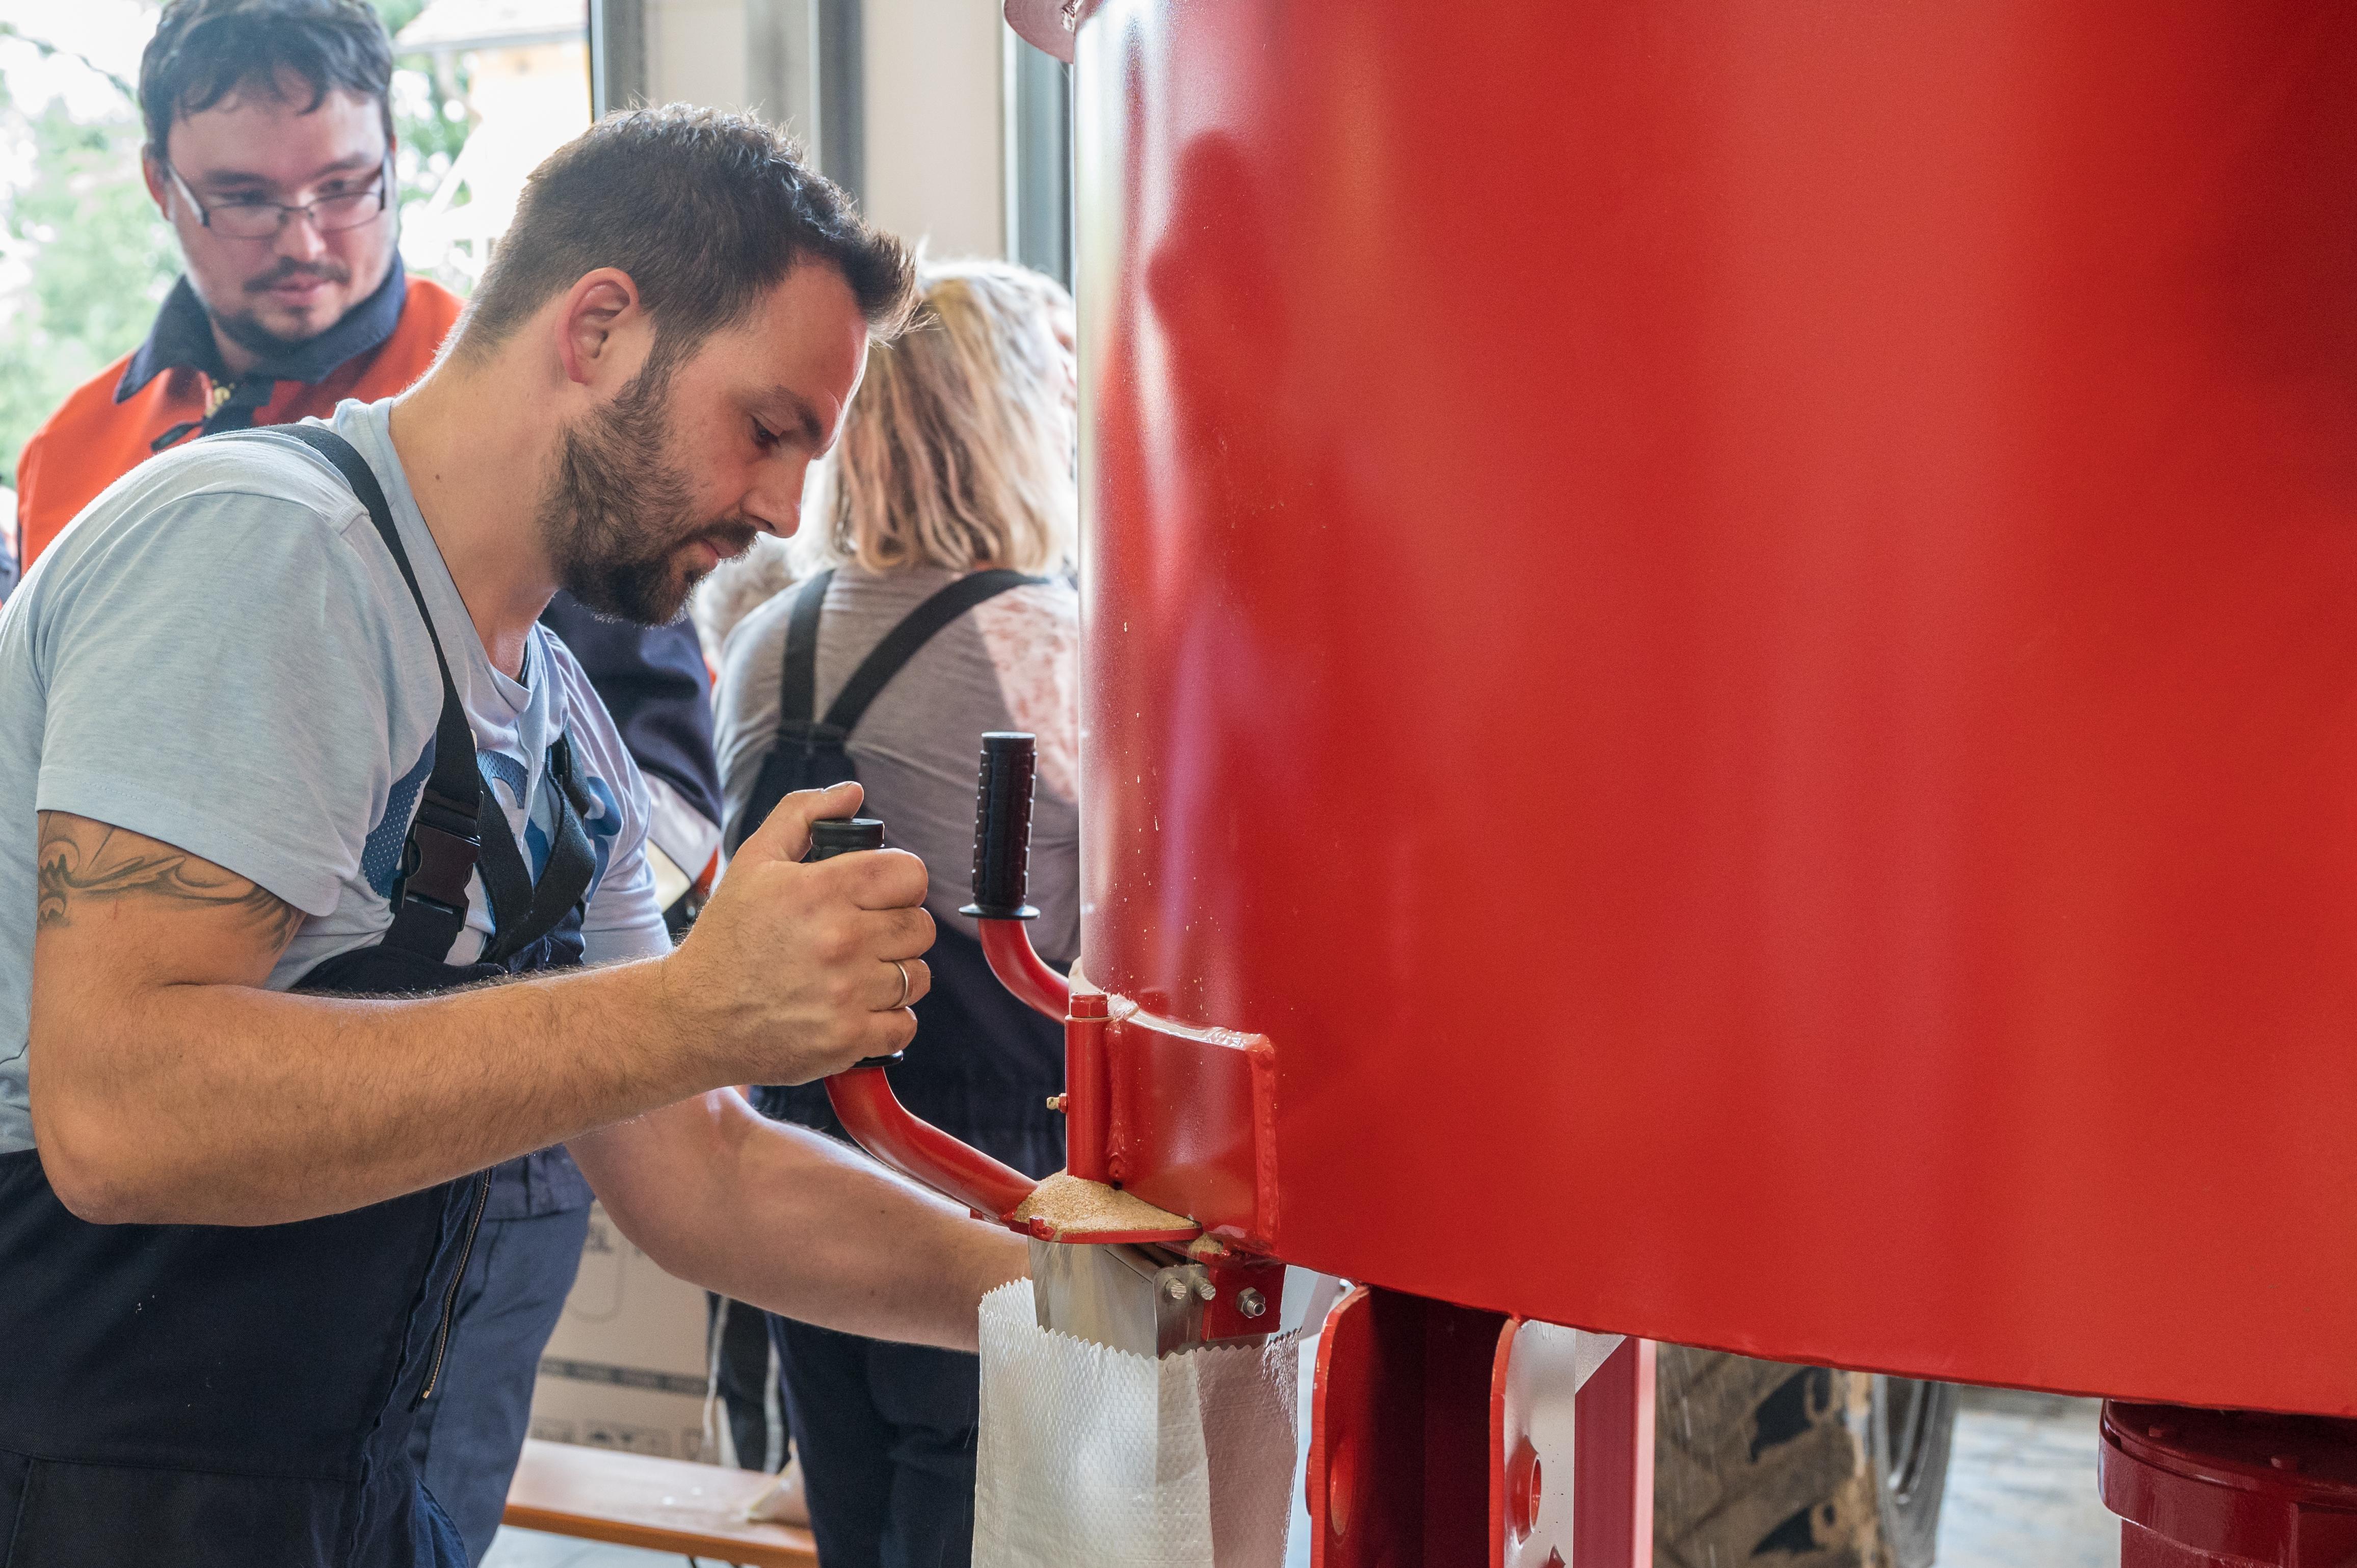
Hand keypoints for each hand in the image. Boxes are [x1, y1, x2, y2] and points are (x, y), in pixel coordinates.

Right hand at [661, 781, 933, 1085]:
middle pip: (921, 926)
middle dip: (898, 927)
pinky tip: (856, 1008)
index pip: (910, 874)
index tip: (880, 892)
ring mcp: (847, 994)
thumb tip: (852, 793)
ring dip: (895, 974)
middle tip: (864, 934)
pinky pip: (905, 1025)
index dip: (900, 880)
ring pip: (918, 976)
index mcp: (821, 890)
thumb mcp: (753, 861)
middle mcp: (841, 940)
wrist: (693, 1017)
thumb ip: (802, 815)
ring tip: (857, 973)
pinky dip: (888, 1020)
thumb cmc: (726, 939)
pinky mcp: (847, 1039)